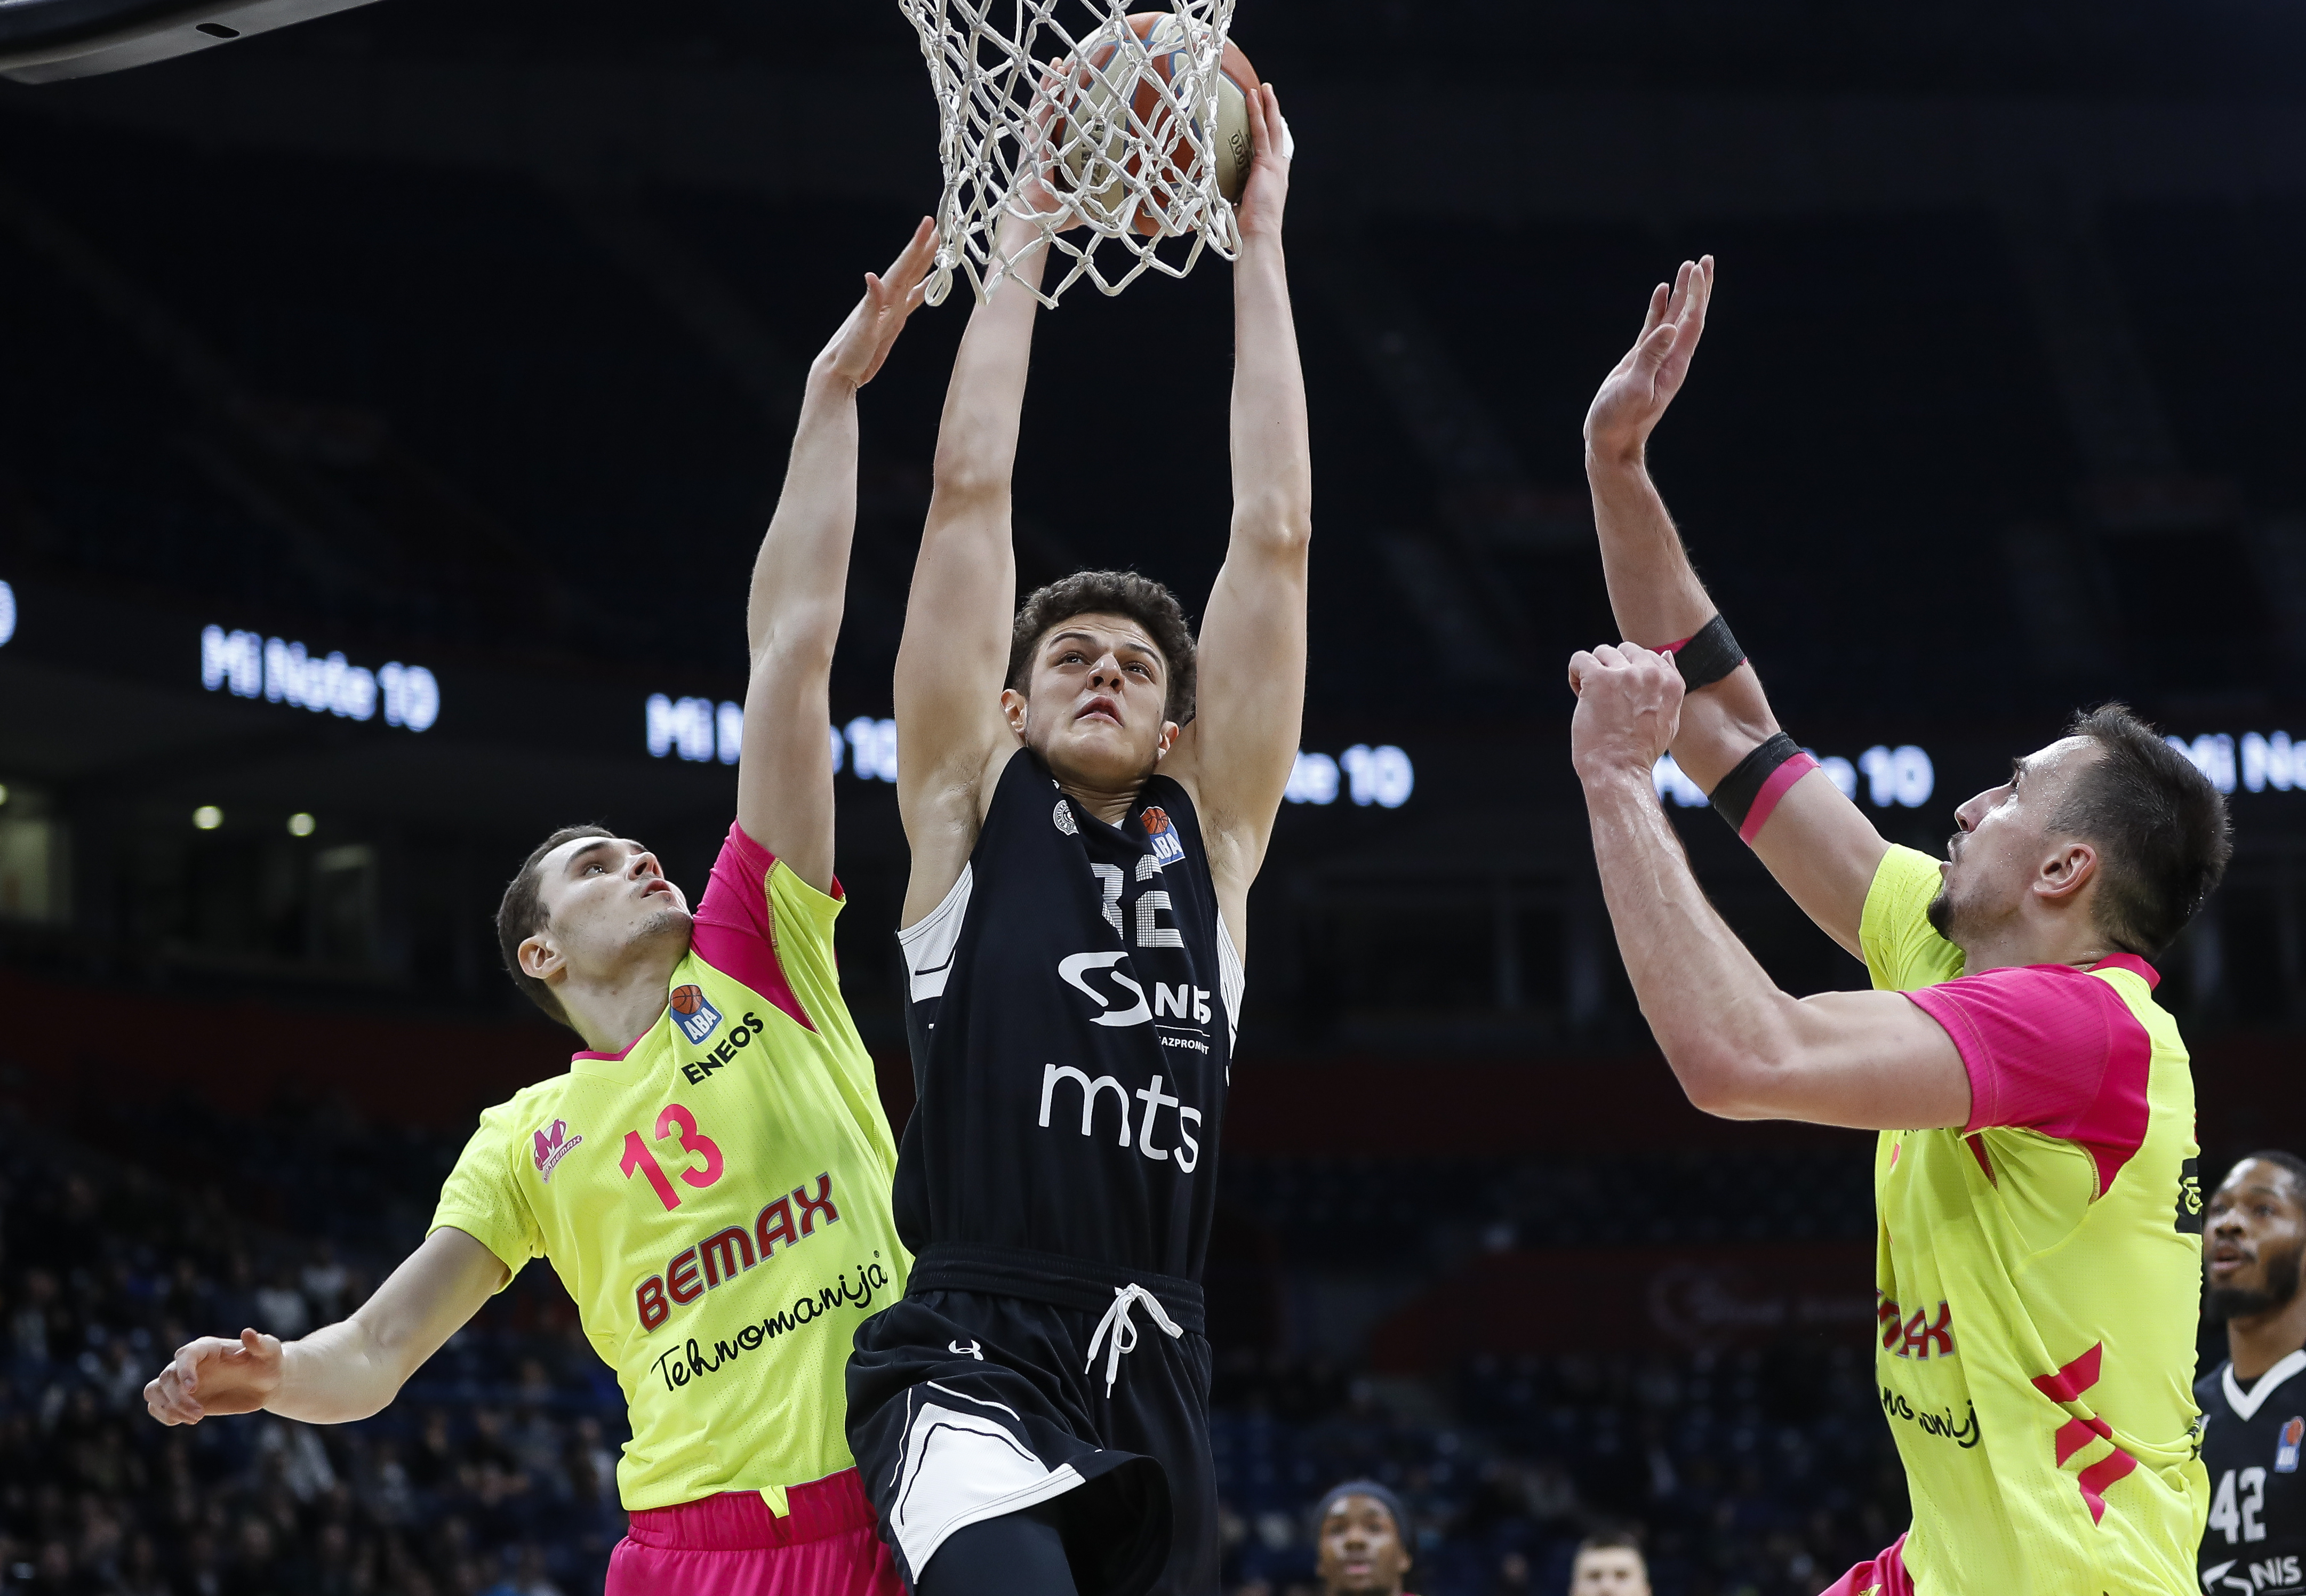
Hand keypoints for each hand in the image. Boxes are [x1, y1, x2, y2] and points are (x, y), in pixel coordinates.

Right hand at [143, 1328, 282, 1425]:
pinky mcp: (181, 1399)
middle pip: (166, 1378)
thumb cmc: (268, 1362)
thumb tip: (248, 1333)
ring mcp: (182, 1381)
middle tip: (200, 1415)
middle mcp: (189, 1363)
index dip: (184, 1371)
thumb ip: (262, 1343)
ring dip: (166, 1407)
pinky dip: (164, 1415)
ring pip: (154, 1391)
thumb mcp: (271, 1352)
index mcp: (206, 1347)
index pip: (185, 1356)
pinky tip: (184, 1420)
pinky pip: (157, 1406)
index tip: (193, 1389)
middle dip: (178, 1398)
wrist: (265, 1382)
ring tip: (194, 1418)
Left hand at [816, 218, 939, 387]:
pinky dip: (925, 288)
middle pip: (911, 267)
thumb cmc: (848, 352)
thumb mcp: (861, 330)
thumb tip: (872, 277)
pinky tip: (932, 282)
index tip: (929, 224)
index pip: (904, 266)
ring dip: (925, 262)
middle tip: (940, 226)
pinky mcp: (894, 320)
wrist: (840, 371)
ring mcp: (892, 308)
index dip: (917, 245)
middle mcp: (889, 298)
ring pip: (914, 279)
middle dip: (925, 246)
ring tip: (939, 246)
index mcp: (884, 298)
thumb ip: (870, 303)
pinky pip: (914, 299)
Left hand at [1234, 81, 1291, 241]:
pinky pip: (1261, 133)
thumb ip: (1227, 194)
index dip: (1272, 134)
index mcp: (1272, 181)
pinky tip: (1252, 97)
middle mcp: (1277, 170)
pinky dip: (1257, 113)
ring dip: (1268, 106)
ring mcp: (1274, 166)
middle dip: (1273, 113)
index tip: (1268, 120)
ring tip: (1262, 88)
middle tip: (1267, 94)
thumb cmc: (1245, 230)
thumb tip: (1205, 193)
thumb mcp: (1236, 206)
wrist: (1258, 236)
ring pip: (1273, 128)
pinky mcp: (1267, 164)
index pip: (1273, 152)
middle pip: (1278, 134)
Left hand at [1568, 643, 1684, 782]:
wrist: (1620, 771)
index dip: (1631, 673)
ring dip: (1593, 672)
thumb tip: (1665, 654)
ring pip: (1602, 652)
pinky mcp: (1598, 678)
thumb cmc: (1640, 751)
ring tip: (1592, 698)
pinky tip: (1578, 693)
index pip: (1649, 656)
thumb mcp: (1669, 718)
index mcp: (1671, 683)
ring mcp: (1625, 674)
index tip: (1624, 696)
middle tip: (1606, 697)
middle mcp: (1650, 674)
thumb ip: (1669, 685)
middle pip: (1625, 650)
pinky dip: (1575, 673)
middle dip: (1612, 669)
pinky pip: (1580, 658)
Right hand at [1584, 256, 1712, 466]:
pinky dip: (1660, 307)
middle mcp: (1671, 358)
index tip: (1698, 269)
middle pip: (1690, 316)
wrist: (1610, 441)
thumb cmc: (1619, 421)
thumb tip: (1670, 328)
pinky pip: (1654, 327)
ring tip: (1687, 267)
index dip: (1697, 295)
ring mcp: (1656, 358)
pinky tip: (1661, 291)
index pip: (1692, 322)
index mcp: (1675, 364)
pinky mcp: (1639, 360)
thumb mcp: (1635, 390)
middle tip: (1704, 259)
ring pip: (1673, 317)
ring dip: (1682, 293)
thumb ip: (1651, 359)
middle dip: (1699, 288)